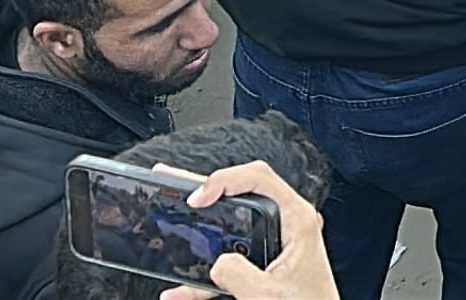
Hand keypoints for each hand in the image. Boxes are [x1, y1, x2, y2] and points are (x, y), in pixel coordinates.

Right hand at [161, 162, 334, 299]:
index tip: (198, 199)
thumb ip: (236, 273)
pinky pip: (231, 257)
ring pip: (231, 223)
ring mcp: (277, 241)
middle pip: (240, 192)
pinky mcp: (266, 262)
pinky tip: (180, 288)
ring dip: (198, 223)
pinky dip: (205, 270)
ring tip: (168, 209)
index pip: (259, 177)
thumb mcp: (266, 294)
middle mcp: (288, 223)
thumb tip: (216, 263)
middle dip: (202, 188)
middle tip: (169, 181)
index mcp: (297, 219)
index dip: (224, 180)